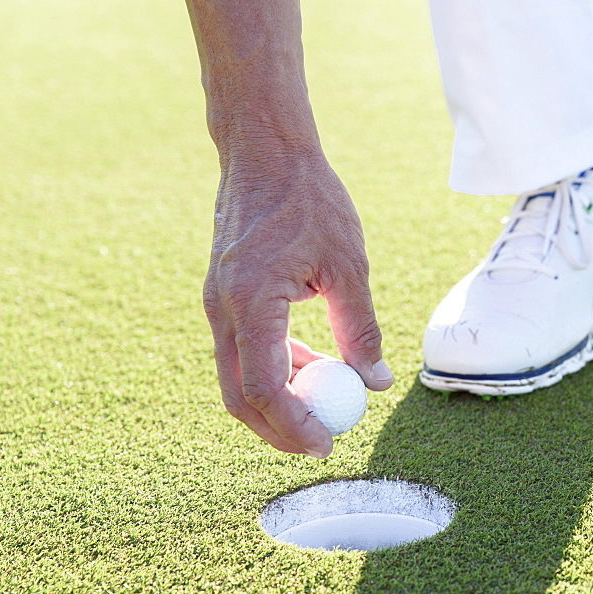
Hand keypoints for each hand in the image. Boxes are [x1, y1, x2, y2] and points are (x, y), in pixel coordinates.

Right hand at [203, 149, 392, 457]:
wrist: (264, 151)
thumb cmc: (309, 199)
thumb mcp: (349, 265)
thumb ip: (360, 328)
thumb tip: (376, 381)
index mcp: (252, 300)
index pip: (263, 388)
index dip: (294, 424)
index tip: (328, 443)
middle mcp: (222, 308)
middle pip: (239, 395)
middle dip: (278, 428)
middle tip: (321, 441)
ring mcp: (216, 303)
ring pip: (237, 376)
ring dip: (279, 398)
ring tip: (328, 396)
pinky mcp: (222, 296)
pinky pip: (241, 350)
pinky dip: (272, 367)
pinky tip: (310, 360)